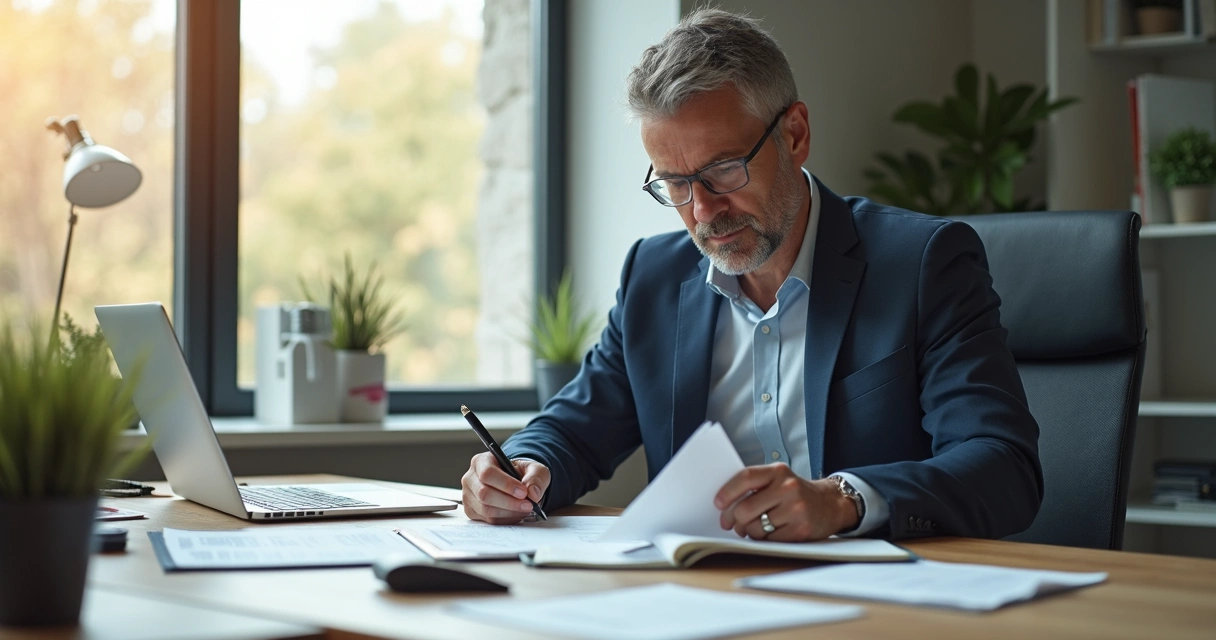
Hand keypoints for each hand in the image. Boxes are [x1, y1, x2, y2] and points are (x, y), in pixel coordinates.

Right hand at [461, 453, 550, 523]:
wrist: (515, 484)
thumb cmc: (521, 474)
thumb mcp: (534, 469)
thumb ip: (536, 478)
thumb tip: (533, 492)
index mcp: (481, 461)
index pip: (487, 473)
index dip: (505, 484)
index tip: (523, 492)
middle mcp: (470, 478)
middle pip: (484, 494)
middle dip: (509, 502)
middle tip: (528, 505)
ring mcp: (468, 496)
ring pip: (485, 509)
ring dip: (508, 512)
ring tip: (524, 509)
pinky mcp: (472, 511)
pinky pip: (487, 520)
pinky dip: (505, 519)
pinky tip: (516, 514)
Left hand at [714, 463, 857, 541]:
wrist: (831, 504)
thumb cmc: (796, 493)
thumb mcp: (779, 479)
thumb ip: (755, 486)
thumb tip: (724, 505)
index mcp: (778, 471)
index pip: (745, 478)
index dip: (727, 492)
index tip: (717, 503)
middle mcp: (788, 488)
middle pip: (745, 508)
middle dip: (733, 519)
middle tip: (731, 523)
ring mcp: (796, 509)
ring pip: (755, 528)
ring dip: (749, 532)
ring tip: (754, 528)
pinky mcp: (801, 530)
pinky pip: (769, 540)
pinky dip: (764, 540)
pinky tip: (770, 533)